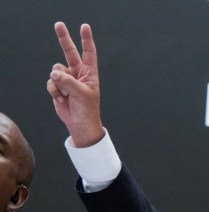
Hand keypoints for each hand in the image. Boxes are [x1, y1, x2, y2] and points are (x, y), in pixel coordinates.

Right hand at [47, 22, 104, 147]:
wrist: (79, 123)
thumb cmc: (87, 109)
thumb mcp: (82, 94)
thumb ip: (69, 81)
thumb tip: (55, 73)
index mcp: (90, 73)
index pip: (88, 53)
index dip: (86, 40)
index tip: (84, 27)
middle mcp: (78, 73)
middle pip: (69, 52)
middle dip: (64, 38)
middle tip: (59, 24)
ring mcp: (67, 79)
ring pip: (56, 70)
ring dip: (59, 83)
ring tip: (67, 94)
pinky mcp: (58, 86)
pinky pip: (51, 82)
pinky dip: (54, 90)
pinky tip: (61, 98)